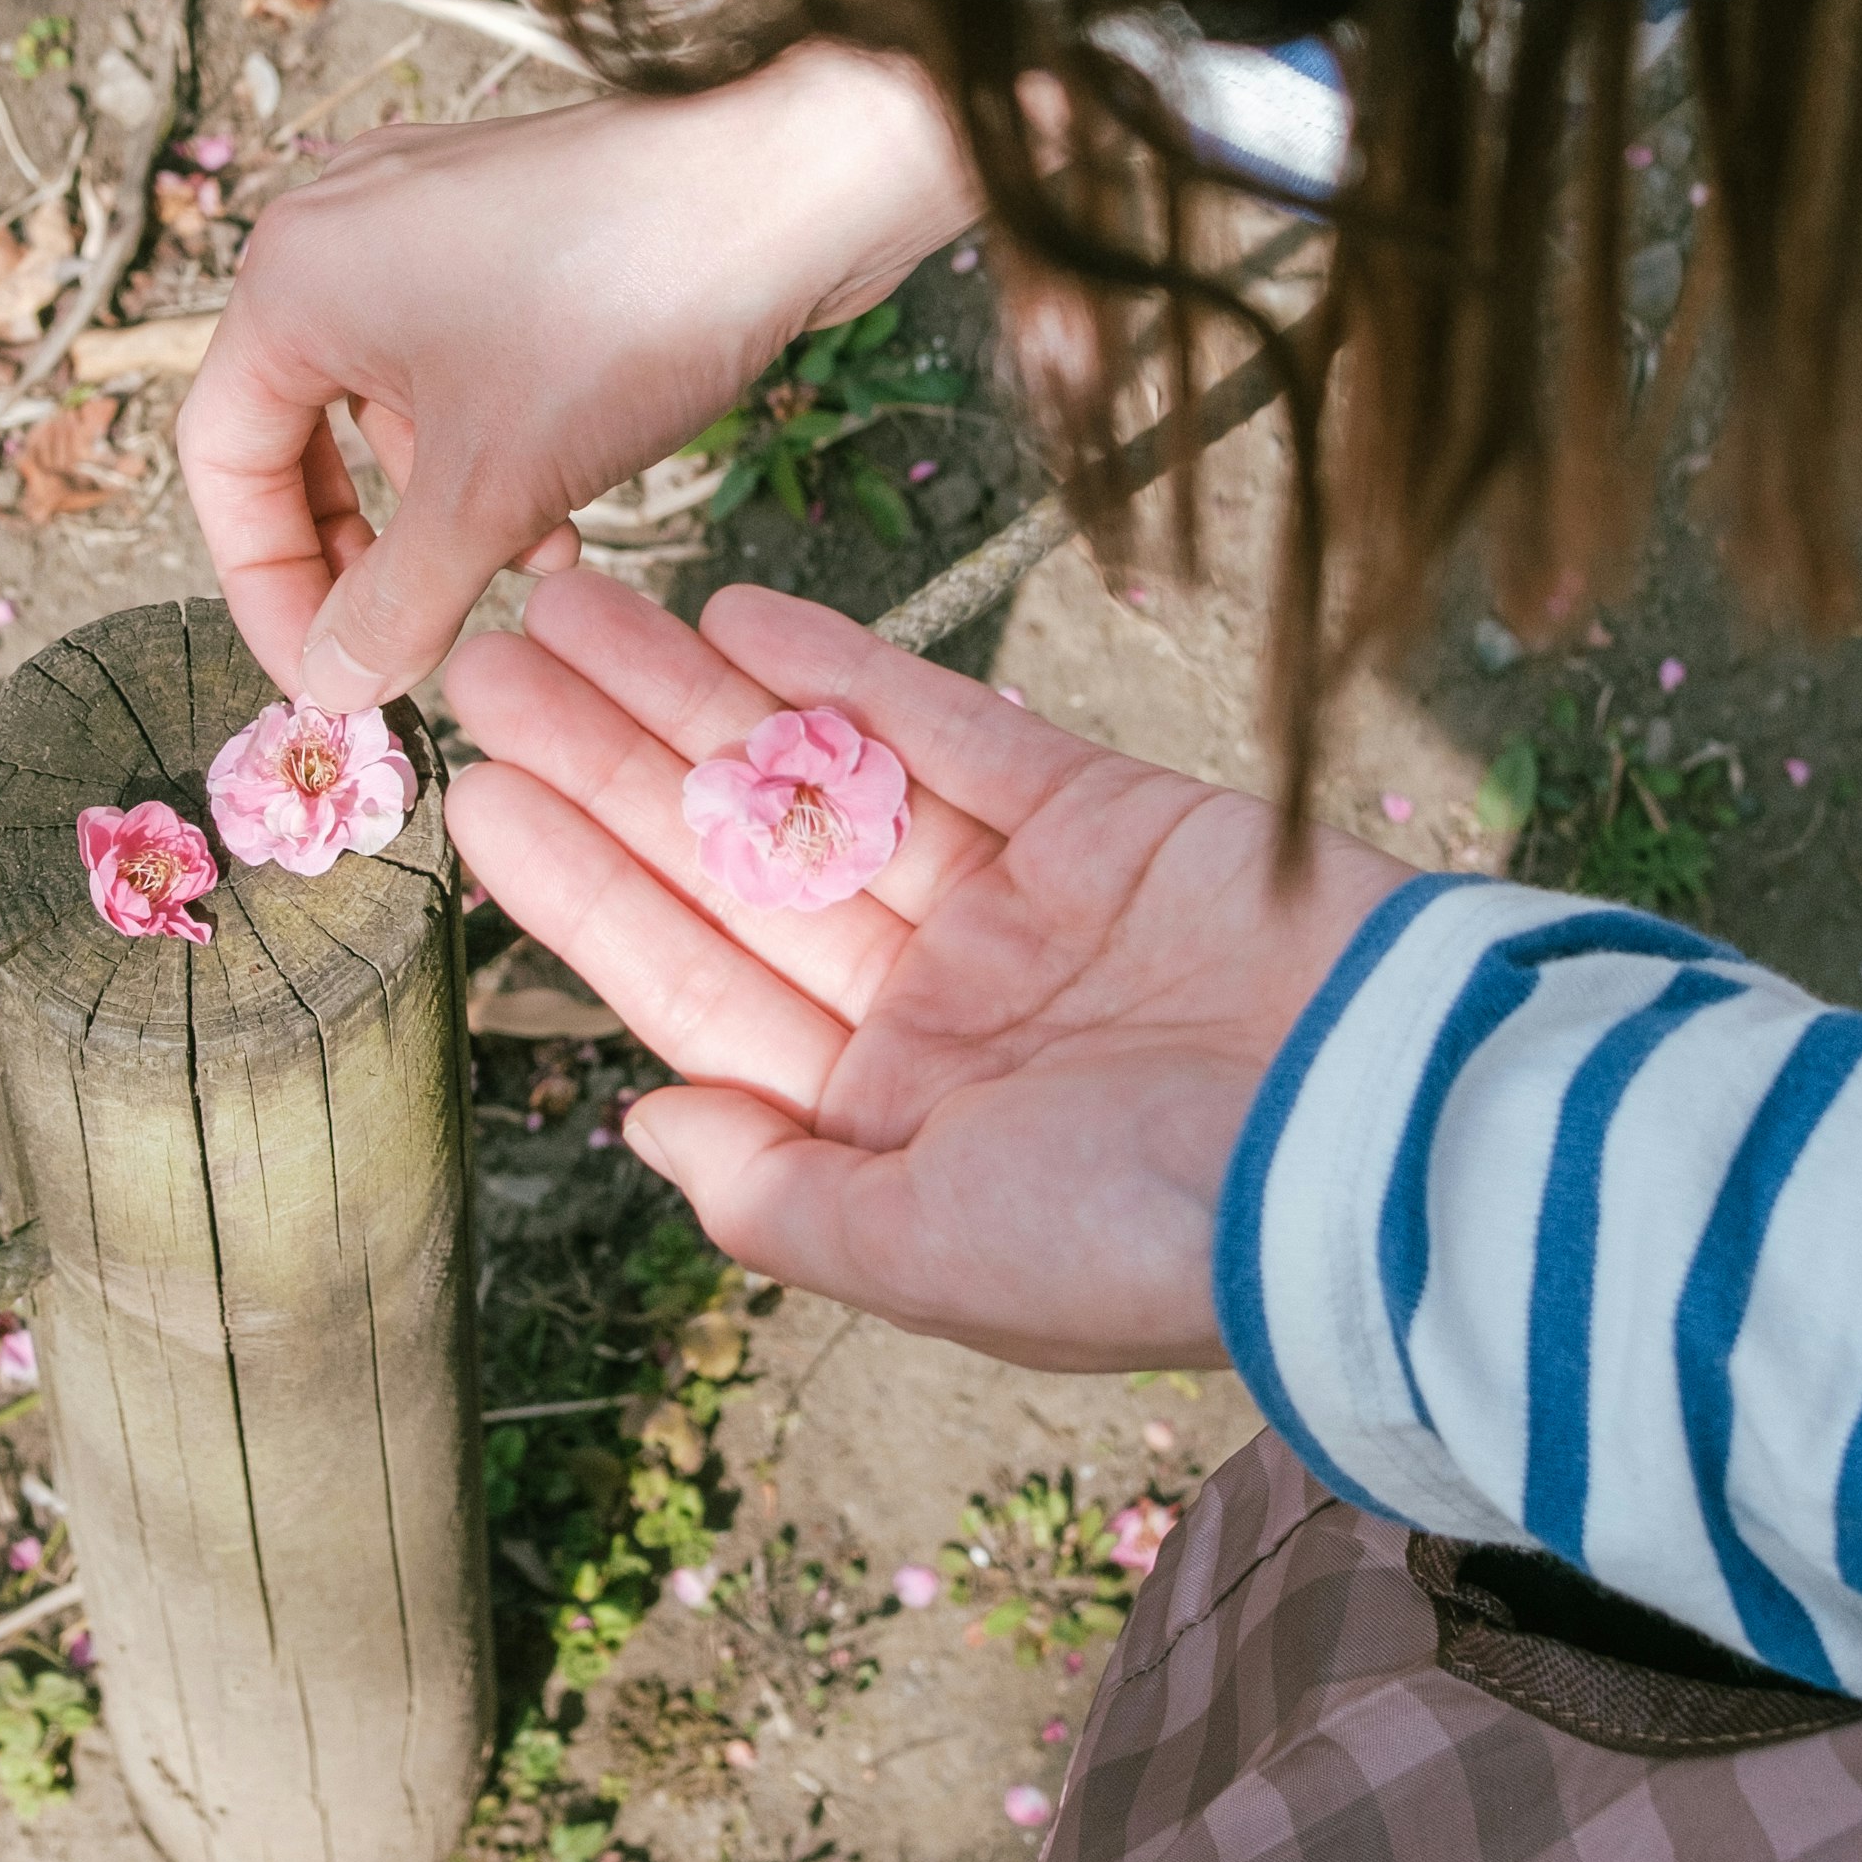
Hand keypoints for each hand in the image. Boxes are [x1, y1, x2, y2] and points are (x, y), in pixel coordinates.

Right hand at [179, 40, 972, 707]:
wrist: (788, 181)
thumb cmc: (618, 311)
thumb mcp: (489, 490)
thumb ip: (393, 603)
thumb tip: (331, 684)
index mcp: (292, 280)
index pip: (222, 463)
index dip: (266, 588)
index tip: (327, 677)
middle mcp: (340, 233)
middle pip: (299, 432)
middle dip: (361, 551)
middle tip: (409, 638)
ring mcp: (429, 219)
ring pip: (394, 404)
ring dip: (446, 507)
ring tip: (532, 564)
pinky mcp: (513, 225)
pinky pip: (464, 360)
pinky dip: (496, 442)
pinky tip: (570, 500)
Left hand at [440, 574, 1407, 1372]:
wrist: (1385, 1142)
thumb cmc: (1149, 1234)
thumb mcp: (926, 1256)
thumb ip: (777, 1195)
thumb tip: (645, 1128)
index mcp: (892, 1122)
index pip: (699, 984)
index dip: (581, 890)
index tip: (477, 799)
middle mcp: (943, 1009)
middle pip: (736, 861)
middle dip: (609, 759)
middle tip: (482, 658)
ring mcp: (1025, 908)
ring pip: (822, 779)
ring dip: (694, 693)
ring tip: (567, 605)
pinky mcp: (1112, 819)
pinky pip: (953, 733)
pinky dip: (848, 670)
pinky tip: (736, 612)